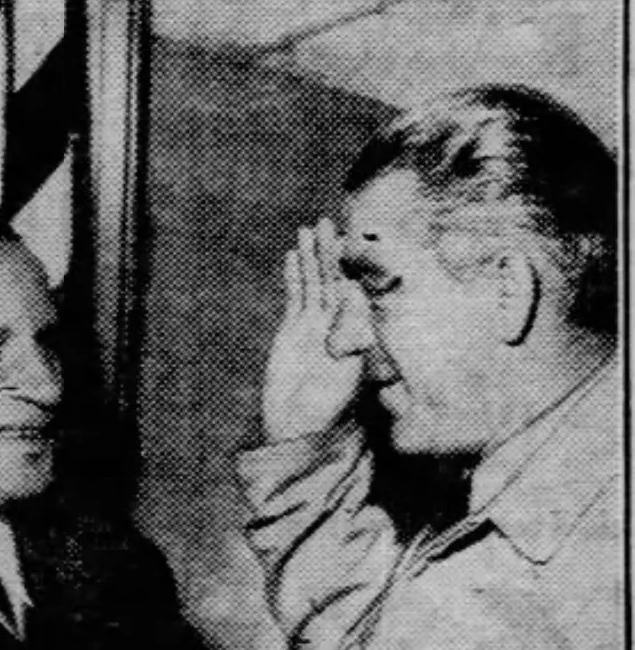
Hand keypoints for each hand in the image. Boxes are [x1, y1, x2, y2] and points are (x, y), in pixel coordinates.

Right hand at [262, 218, 363, 442]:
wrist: (300, 427)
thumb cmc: (332, 406)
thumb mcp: (351, 368)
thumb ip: (354, 333)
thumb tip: (355, 296)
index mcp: (357, 331)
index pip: (356, 289)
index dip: (354, 264)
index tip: (354, 238)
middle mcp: (337, 324)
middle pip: (333, 280)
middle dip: (329, 251)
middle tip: (327, 222)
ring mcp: (313, 327)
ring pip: (312, 284)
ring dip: (310, 258)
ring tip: (307, 230)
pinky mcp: (292, 333)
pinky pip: (294, 298)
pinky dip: (293, 278)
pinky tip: (292, 257)